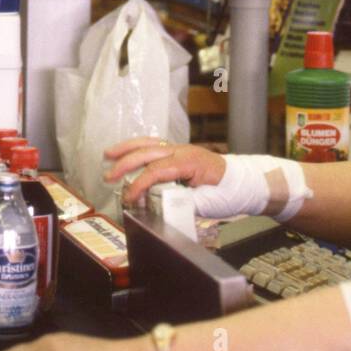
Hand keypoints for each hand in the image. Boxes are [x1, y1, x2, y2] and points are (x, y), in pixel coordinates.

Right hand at [103, 137, 226, 207]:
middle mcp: (184, 151)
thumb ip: (184, 204)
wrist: (243, 183)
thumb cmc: (228, 192)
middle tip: (109, 177)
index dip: (139, 185)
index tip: (129, 199)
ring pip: (150, 143)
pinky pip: (155, 145)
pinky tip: (126, 151)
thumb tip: (162, 207)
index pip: (157, 171)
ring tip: (108, 154)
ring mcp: (181, 149)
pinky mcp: (179, 152)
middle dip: (126, 164)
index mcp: (191, 162)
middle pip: (149, 152)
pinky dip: (139, 147)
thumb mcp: (208, 203)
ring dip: (128, 149)